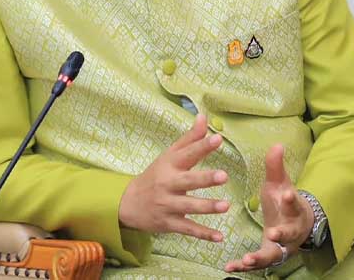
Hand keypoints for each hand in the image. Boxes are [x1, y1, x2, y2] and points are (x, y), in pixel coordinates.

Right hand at [119, 113, 230, 241]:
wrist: (128, 203)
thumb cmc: (155, 175)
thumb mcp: (169, 155)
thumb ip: (189, 138)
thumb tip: (204, 117)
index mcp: (170, 165)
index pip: (188, 153)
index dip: (202, 146)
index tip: (217, 138)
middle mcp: (168, 184)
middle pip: (188, 181)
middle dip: (205, 179)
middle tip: (224, 176)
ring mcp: (168, 205)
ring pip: (189, 207)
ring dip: (207, 207)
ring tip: (225, 206)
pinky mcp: (169, 223)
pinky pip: (187, 229)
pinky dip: (203, 234)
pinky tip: (219, 237)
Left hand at [224, 144, 314, 272]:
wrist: (297, 226)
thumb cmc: (284, 201)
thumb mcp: (280, 183)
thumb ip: (276, 167)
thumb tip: (277, 144)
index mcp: (293, 210)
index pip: (294, 204)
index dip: (292, 200)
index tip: (288, 195)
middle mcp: (290, 231)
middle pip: (288, 234)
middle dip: (281, 235)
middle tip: (272, 234)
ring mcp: (280, 246)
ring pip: (272, 254)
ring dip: (260, 257)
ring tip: (247, 259)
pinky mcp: (269, 256)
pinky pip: (257, 263)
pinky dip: (244, 266)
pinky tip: (229, 267)